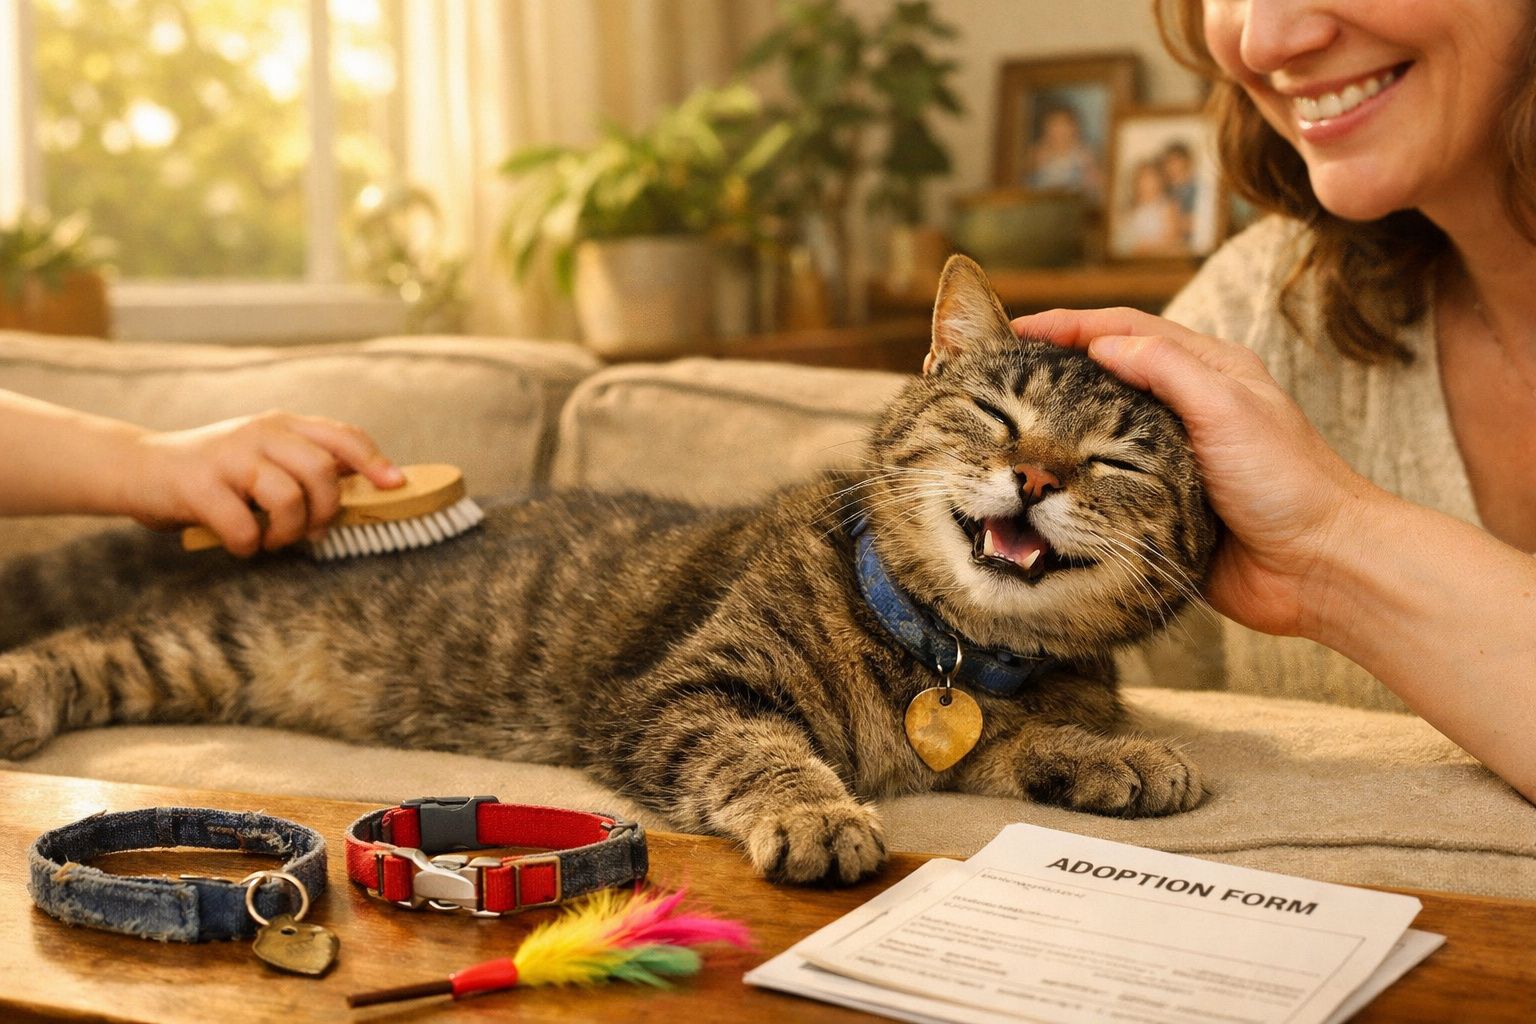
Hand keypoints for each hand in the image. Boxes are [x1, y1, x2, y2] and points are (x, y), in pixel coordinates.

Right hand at [125, 411, 403, 555]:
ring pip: (287, 498)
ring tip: (271, 540)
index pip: (341, 436)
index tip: (396, 485)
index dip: (373, 461)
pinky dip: (249, 546)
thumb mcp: (264, 457)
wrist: (138, 468)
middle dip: (326, 511)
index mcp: (282, 425)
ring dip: (287, 533)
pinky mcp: (199, 485)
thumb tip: (365, 490)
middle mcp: (259, 433)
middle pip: (321, 471)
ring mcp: (229, 456)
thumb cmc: (215, 473)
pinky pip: (243, 526)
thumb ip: (304, 466)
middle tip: (310, 531)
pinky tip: (241, 543)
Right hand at [1011, 307, 1391, 636]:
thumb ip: (1167, 371)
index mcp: (1210, 372)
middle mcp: (1188, 410)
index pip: (1128, 330)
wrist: (1319, 569)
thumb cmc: (1288, 482)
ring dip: (1061, 423)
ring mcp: (1173, 460)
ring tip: (1008, 423)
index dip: (1072, 324)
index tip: (1020, 329)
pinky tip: (1043, 482)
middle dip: (1057, 367)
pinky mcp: (1163, 508)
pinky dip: (1075, 478)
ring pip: (1104, 431)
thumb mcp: (1227, 410)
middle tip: (1002, 371)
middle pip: (1110, 374)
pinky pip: (1110, 486)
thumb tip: (1103, 344)